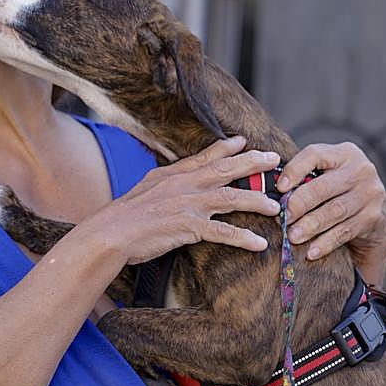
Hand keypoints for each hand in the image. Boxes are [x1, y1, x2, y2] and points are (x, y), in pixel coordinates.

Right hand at [87, 136, 281, 264]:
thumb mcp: (145, 188)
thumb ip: (164, 181)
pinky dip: (244, 239)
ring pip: (232, 198)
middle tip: (275, 158)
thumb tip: (173, 178)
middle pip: (226, 170)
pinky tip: (259, 245)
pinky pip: (224, 233)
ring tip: (275, 208)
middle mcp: (185, 184)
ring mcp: (189, 204)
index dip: (226, 147)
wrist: (110, 232)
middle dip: (253, 163)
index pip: (205, 157)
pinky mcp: (190, 227)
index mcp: (174, 174)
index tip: (243, 141)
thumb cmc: (123, 216)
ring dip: (257, 202)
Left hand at [276, 141, 385, 282]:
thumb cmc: (339, 193)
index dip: (295, 170)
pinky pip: (344, 231)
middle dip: (299, 204)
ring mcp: (370, 193)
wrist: (376, 217)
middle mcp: (361, 170)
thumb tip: (267, 189)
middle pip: (323, 187)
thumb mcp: (328, 176)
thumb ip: (305, 176)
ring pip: (334, 211)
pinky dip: (325, 243)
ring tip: (292, 237)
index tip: (279, 188)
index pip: (316, 154)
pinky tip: (311, 251)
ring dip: (310, 226)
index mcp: (345, 153)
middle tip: (283, 218)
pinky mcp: (373, 217)